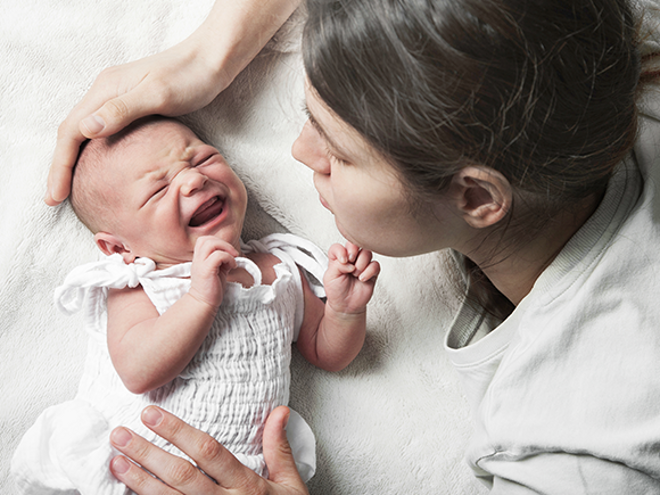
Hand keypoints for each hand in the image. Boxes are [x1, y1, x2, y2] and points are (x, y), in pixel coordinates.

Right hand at [46, 32, 229, 206]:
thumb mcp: (157, 95)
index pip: (71, 131)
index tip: (55, 194)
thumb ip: (122, 110)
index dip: (61, 165)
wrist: (211, 61)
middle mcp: (105, 92)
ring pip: (85, 132)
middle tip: (54, 198)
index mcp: (105, 89)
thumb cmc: (189, 77)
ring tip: (69, 188)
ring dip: (74, 160)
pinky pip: (103, 131)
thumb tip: (86, 128)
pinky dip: (93, 152)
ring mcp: (117, 98)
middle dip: (61, 166)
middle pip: (72, 132)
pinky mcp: (132, 105)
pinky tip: (99, 168)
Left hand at [109, 406, 308, 494]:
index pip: (207, 451)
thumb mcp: (290, 484)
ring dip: (138, 479)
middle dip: (147, 453)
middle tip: (121, 433)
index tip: (153, 415)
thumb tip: (280, 411)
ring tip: (116, 460)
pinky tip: (128, 493)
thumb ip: (279, 448)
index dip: (177, 432)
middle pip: (180, 474)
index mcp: (245, 485)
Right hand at [188, 237, 238, 308]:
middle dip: (223, 243)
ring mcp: (200, 264)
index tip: (228, 253)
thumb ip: (222, 259)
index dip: (218, 241)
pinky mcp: (206, 271)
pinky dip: (228, 258)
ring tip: (232, 259)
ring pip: (211, 244)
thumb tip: (232, 253)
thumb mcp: (217, 269)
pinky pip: (218, 256)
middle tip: (232, 254)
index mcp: (199, 258)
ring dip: (226, 249)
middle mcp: (197, 259)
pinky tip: (232, 266)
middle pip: (207, 239)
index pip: (204, 240)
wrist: (203, 303)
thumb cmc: (211, 288)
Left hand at [323, 242, 379, 314]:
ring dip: (361, 264)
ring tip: (355, 274)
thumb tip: (350, 261)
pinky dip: (369, 271)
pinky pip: (375, 265)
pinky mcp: (371, 272)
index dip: (341, 251)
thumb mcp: (330, 277)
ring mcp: (362, 264)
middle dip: (353, 252)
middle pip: (355, 244)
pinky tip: (362, 279)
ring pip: (367, 253)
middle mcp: (350, 259)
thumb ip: (337, 265)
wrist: (345, 305)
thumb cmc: (336, 290)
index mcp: (338, 258)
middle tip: (350, 262)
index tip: (342, 261)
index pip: (339, 246)